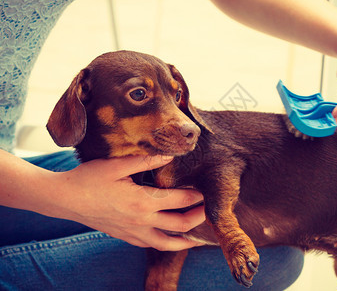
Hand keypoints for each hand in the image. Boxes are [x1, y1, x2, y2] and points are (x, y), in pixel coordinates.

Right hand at [52, 155, 204, 250]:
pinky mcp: (125, 236)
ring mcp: (133, 232)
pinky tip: (169, 238)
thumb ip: (146, 160)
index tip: (206, 191)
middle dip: (198, 218)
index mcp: (143, 201)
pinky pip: (150, 245)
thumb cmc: (90, 179)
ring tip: (198, 237)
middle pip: (180, 224)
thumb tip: (170, 155)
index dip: (196, 196)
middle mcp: (142, 221)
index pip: (180, 200)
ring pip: (167, 243)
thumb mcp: (118, 165)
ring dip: (185, 240)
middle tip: (208, 211)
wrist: (65, 199)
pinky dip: (164, 243)